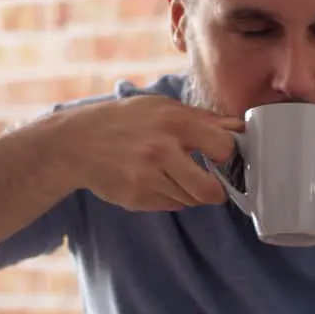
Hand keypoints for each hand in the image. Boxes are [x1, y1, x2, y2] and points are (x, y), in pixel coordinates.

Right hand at [52, 95, 243, 210]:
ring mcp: (147, 177)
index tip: (220, 155)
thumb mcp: (161, 107)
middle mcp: (161, 150)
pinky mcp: (136, 198)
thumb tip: (240, 128)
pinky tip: (153, 180)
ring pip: (191, 201)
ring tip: (173, 174)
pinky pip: (171, 206)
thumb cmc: (124, 121)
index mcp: (174, 121)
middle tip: (210, 183)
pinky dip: (170, 197)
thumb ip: (202, 119)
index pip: (224, 148)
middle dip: (216, 191)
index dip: (227, 155)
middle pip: (210, 191)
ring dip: (190, 192)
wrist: (74, 143)